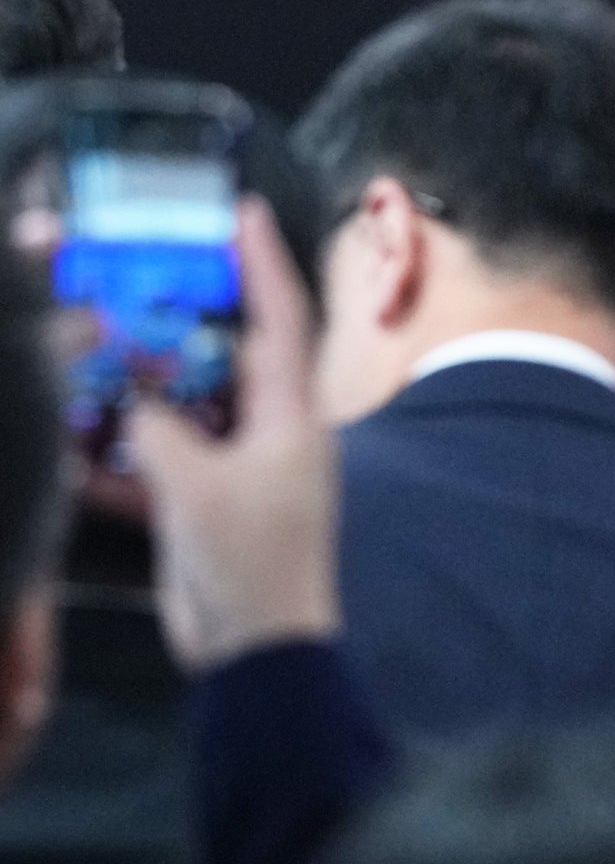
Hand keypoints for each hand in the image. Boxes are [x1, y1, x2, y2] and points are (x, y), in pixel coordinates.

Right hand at [122, 201, 340, 672]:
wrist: (254, 651)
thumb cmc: (248, 561)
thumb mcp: (196, 487)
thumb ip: (158, 430)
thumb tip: (131, 395)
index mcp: (290, 415)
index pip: (280, 319)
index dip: (263, 263)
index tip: (245, 212)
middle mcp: (270, 431)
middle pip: (224, 357)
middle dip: (181, 322)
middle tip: (137, 279)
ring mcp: (237, 468)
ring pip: (182, 409)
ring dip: (140, 388)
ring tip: (93, 351)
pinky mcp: (203, 505)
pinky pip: (157, 464)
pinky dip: (118, 456)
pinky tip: (75, 445)